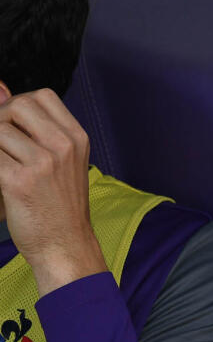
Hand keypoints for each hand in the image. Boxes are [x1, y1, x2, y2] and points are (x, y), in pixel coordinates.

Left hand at [0, 88, 105, 294]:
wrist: (65, 245)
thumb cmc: (59, 205)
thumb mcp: (60, 162)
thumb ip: (34, 128)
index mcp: (76, 138)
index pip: (42, 96)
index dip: (18, 105)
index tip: (13, 127)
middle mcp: (63, 146)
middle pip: (18, 104)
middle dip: (0, 120)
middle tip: (2, 147)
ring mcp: (43, 163)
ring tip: (4, 165)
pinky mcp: (19, 181)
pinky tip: (1, 181)